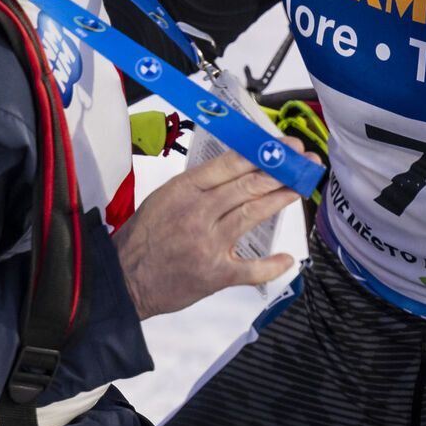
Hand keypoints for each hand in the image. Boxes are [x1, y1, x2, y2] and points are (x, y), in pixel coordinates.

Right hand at [116, 149, 297, 317]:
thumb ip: (200, 185)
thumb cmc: (143, 237)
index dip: (262, 153)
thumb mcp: (165, 197)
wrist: (123, 278)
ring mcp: (208, 244)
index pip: (231, 164)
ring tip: (299, 190)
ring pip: (252, 214)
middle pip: (247, 186)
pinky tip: (287, 258)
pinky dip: (271, 265)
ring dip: (280, 200)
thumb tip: (238, 171)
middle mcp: (198, 213)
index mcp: (184, 190)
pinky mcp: (214, 274)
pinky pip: (250, 269)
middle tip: (302, 164)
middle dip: (280, 172)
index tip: (284, 146)